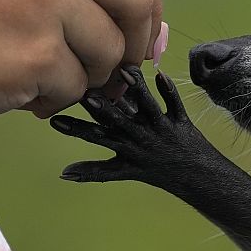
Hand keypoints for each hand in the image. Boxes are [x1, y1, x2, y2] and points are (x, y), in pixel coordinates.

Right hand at [0, 0, 162, 128]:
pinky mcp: (35, 50)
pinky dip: (53, 100)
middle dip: (133, 43)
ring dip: (84, 77)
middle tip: (113, 71)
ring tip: (36, 77)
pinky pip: (76, 87)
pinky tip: (14, 90)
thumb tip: (149, 35)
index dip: (148, 0)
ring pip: (108, 51)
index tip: (140, 33)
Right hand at [49, 67, 218, 192]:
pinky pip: (174, 104)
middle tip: (86, 95)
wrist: (195, 178)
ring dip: (137, 91)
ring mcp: (160, 128)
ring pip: (147, 107)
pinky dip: (169, 90)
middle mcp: (140, 138)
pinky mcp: (180, 121)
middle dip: (103, 110)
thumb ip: (93, 170)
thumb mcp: (121, 171)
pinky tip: (161, 74)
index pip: (96, 138)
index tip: (55, 121)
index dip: (75, 131)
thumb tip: (63, 174)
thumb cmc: (155, 171)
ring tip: (125, 72)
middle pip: (118, 121)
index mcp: (124, 148)